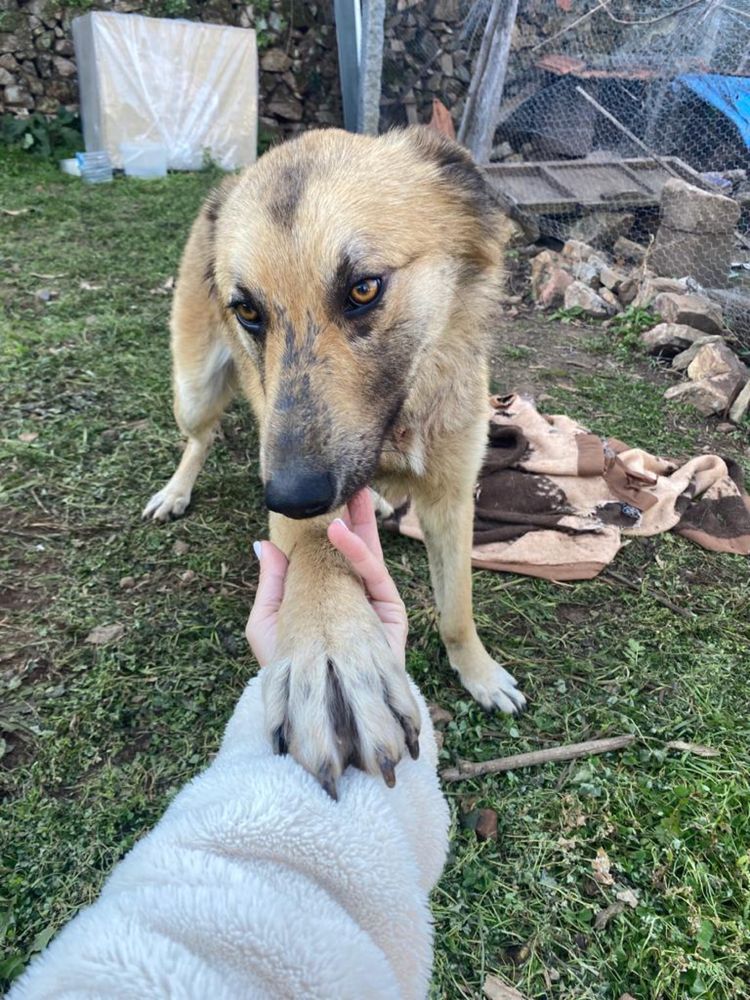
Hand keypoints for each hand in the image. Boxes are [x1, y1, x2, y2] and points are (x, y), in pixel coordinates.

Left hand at [246, 488, 407, 669]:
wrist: (319, 711)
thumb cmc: (291, 672)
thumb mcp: (268, 625)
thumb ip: (271, 586)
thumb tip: (262, 544)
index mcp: (324, 597)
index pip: (325, 556)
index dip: (323, 528)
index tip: (315, 499)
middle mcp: (351, 597)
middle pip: (352, 549)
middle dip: (350, 515)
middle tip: (346, 482)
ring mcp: (372, 604)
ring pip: (369, 554)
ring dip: (362, 521)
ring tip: (354, 492)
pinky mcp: (390, 613)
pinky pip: (375, 575)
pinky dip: (360, 551)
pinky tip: (343, 531)